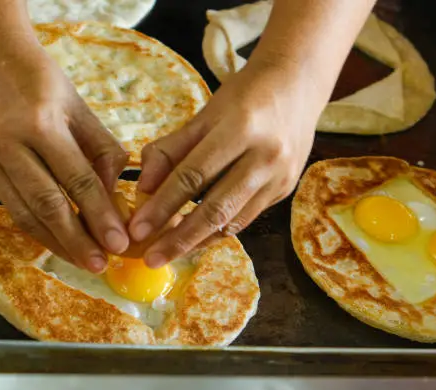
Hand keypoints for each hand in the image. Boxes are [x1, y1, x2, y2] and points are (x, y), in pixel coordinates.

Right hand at [0, 38, 128, 272]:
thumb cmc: (42, 81)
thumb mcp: (80, 108)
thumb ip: (101, 152)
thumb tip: (115, 198)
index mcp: (40, 124)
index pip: (76, 180)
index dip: (99, 215)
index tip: (119, 243)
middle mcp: (10, 145)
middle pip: (48, 205)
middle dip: (77, 241)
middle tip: (100, 265)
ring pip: (25, 213)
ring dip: (56, 243)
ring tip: (82, 262)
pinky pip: (12, 207)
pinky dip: (36, 229)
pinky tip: (57, 242)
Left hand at [129, 61, 322, 267]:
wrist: (298, 84)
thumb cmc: (244, 95)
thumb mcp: (204, 113)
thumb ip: (171, 149)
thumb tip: (142, 188)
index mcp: (240, 128)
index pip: (193, 175)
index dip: (162, 205)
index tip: (137, 230)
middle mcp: (265, 156)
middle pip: (216, 208)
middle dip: (179, 238)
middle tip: (151, 259)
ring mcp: (280, 177)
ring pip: (233, 221)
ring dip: (198, 241)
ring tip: (168, 254)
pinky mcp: (285, 191)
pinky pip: (245, 218)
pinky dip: (218, 232)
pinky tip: (196, 240)